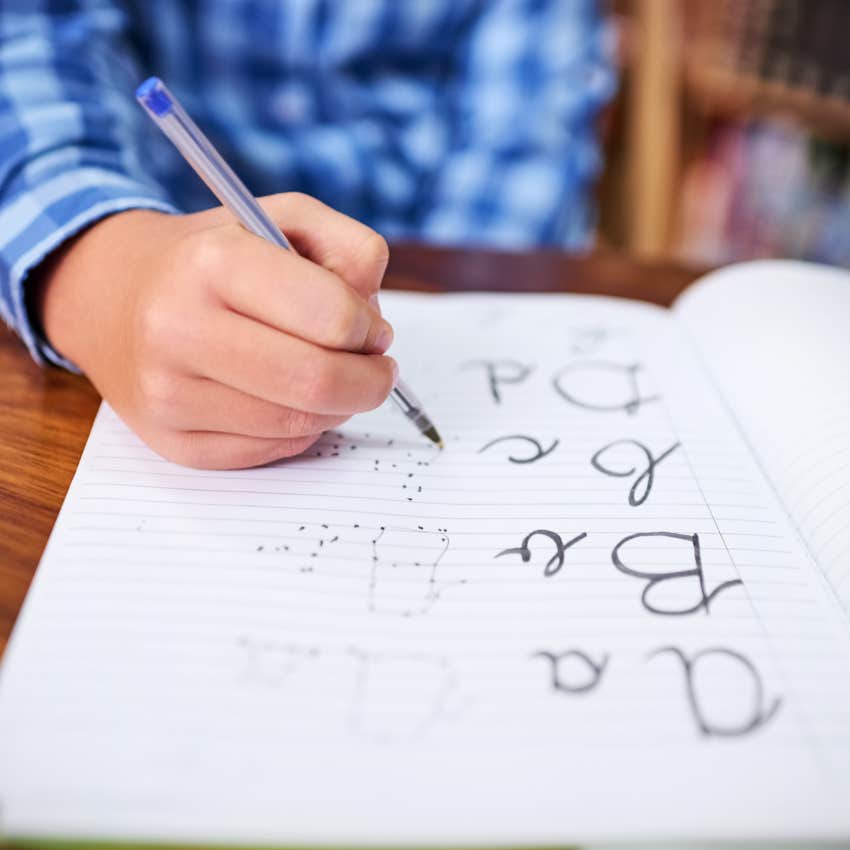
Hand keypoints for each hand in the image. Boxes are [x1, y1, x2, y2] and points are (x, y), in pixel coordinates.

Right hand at [34, 194, 396, 467]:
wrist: (112, 300)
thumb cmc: (212, 259)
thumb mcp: (279, 218)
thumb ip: (349, 247)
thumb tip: (375, 321)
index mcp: (212, 263)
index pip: (331, 318)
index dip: (371, 330)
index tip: (374, 331)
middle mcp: (179, 330)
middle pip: (318, 383)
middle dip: (371, 382)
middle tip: (377, 370)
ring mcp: (170, 395)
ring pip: (301, 424)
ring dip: (338, 406)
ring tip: (329, 376)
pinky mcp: (175, 443)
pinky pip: (274, 450)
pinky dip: (301, 428)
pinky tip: (287, 398)